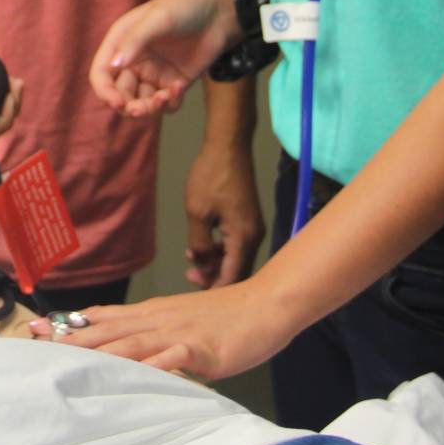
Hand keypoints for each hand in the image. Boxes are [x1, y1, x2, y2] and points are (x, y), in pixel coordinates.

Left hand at [27, 282, 290, 380]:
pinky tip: (136, 372)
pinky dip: (153, 364)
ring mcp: (179, 332)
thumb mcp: (180, 319)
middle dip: (71, 337)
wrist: (266, 304)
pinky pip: (173, 357)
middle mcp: (158, 319)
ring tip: (70, 358)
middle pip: (107, 329)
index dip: (69, 324)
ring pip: (131, 341)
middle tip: (36, 343)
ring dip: (99, 350)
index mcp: (152, 313)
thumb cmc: (226, 317)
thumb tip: (122, 343)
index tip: (35, 328)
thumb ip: (151, 331)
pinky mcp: (202, 348)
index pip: (103, 317)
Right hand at [88, 0, 236, 117]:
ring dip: (149, 108)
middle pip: (120, 94)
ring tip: (165, 98)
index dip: (105, 92)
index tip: (117, 103)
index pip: (101, 73)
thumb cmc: (186, 6)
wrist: (221, 11)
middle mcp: (134, 60)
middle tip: (141, 109)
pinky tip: (179, 87)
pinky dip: (170, 103)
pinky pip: (166, 104)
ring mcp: (154, 73)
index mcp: (122, 41)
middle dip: (128, 106)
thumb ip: (135, 40)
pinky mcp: (174, 83)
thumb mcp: (158, 17)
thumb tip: (113, 65)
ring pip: (141, 104)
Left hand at [183, 141, 263, 288]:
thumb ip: (200, 246)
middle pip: (237, 271)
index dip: (216, 290)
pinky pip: (235, 245)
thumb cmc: (211, 177)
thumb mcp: (197, 214)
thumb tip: (202, 266)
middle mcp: (254, 236)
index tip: (197, 299)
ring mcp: (252, 227)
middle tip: (189, 276)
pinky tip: (198, 246)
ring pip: (235, 258)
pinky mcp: (247, 220)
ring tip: (189, 260)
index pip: (233, 278)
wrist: (228, 145)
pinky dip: (218, 249)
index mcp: (244, 238)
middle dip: (213, 277)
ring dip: (213, 263)